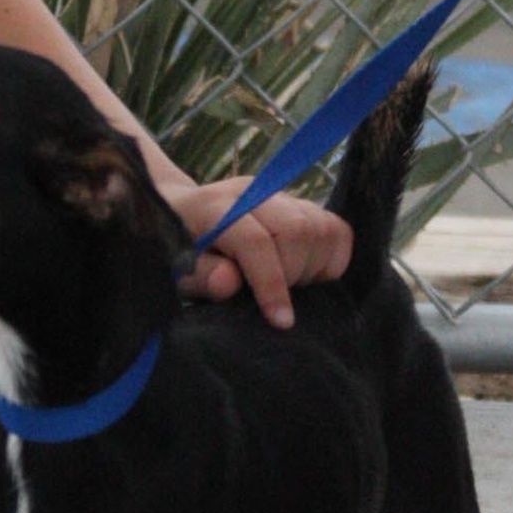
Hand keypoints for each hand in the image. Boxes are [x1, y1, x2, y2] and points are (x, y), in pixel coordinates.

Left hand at [158, 176, 351, 327]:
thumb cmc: (176, 250)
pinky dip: (330, 258)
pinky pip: (336, 229)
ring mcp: (278, 194)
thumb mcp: (175, 270)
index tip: (280, 321)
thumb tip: (228, 283)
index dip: (271, 283)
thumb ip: (200, 276)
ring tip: (285, 284)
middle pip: (297, 229)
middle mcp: (251, 192)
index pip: (255, 240)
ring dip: (312, 267)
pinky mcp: (299, 203)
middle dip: (292, 275)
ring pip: (321, 227)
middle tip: (272, 298)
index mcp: (213, 207)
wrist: (178, 215)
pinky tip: (305, 273)